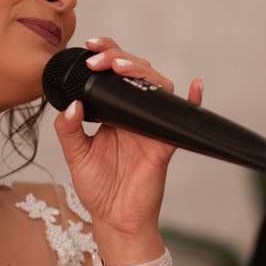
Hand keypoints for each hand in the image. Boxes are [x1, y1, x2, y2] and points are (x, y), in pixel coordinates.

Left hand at [54, 37, 202, 264]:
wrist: (115, 218)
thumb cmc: (98, 188)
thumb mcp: (76, 155)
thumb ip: (69, 129)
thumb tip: (72, 104)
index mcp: (114, 112)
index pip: (113, 75)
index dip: (106, 55)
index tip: (91, 47)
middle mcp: (135, 114)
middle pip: (136, 73)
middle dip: (119, 58)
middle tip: (99, 60)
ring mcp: (152, 125)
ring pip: (157, 87)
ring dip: (142, 72)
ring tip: (121, 68)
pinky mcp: (166, 142)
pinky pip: (182, 118)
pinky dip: (193, 100)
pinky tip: (196, 86)